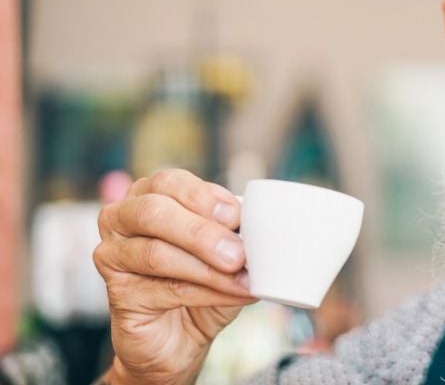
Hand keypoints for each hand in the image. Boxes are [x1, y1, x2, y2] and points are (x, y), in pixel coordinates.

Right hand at [94, 169, 255, 383]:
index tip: (237, 216)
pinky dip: (206, 291)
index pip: (169, 182)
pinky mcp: (118, 294)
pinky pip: (163, 289)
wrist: (180, 336)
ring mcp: (112, 256)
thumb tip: (259, 223)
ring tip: (241, 276)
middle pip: (154, 213)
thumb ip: (235, 231)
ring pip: (156, 253)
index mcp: (148, 195)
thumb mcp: (225, 249)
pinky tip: (234, 294)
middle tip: (238, 253)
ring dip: (207, 267)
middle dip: (201, 232)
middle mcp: (121, 219)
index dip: (203, 196)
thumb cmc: (203, 281)